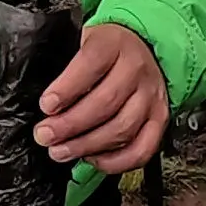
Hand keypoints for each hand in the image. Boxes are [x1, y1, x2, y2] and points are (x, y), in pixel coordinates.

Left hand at [33, 23, 167, 173]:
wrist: (143, 47)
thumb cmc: (106, 50)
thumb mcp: (84, 44)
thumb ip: (67, 70)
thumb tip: (47, 107)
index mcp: (114, 44)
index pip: (91, 64)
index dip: (67, 88)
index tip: (47, 106)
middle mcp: (137, 69)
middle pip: (105, 102)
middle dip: (70, 124)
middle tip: (45, 135)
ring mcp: (151, 96)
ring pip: (122, 128)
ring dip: (87, 145)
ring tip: (60, 151)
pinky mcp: (160, 119)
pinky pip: (142, 149)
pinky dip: (116, 161)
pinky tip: (92, 159)